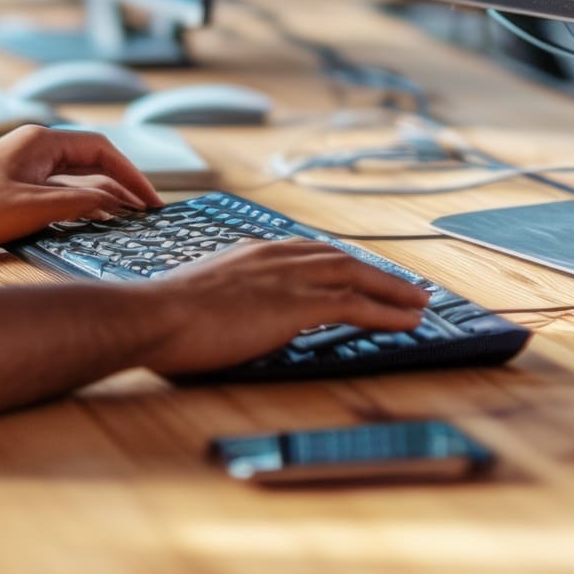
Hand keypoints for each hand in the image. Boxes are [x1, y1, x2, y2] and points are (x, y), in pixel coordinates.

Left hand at [0, 126, 163, 250]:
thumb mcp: (33, 208)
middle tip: (147, 211)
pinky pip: (59, 186)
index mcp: (42, 141)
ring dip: (102, 194)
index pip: (101, 149)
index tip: (150, 200)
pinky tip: (92, 219)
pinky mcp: (15, 181)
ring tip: (128, 218)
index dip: (131, 175)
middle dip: (122, 184)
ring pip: (76, 174)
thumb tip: (114, 202)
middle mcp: (35, 146)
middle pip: (92, 160)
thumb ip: (78, 201)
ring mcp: (24, 163)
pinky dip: (80, 200)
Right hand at [134, 240, 431, 377]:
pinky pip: (354, 305)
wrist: (154, 316)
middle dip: (379, 273)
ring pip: (357, 276)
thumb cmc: (163, 317)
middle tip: (408, 286)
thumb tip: (229, 317)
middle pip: (342, 259)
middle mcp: (275, 257)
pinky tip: (408, 320)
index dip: (344, 263)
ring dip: (394, 289)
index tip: (363, 272)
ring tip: (420, 303)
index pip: (311, 252)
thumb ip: (224, 299)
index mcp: (252, 253)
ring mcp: (287, 278)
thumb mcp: (199, 297)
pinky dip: (387, 311)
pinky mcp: (295, 305)